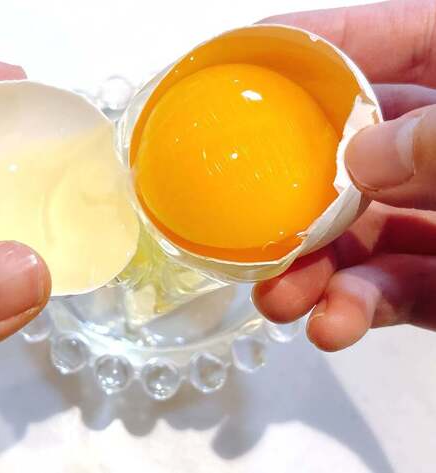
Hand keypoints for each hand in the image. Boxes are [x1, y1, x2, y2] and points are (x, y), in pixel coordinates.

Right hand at [253, 0, 435, 350]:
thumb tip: (361, 158)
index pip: (387, 39)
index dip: (310, 42)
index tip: (240, 59)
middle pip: (347, 147)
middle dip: (288, 182)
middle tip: (244, 208)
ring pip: (354, 231)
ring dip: (308, 266)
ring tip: (279, 297)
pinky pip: (385, 289)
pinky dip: (351, 309)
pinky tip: (331, 325)